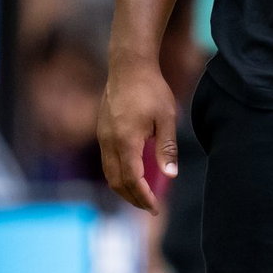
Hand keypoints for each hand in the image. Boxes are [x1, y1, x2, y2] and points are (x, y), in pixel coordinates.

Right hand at [97, 54, 176, 213]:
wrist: (128, 65)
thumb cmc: (151, 89)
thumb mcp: (167, 118)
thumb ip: (167, 148)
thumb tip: (170, 176)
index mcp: (126, 140)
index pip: (132, 179)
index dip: (143, 197)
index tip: (155, 208)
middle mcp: (109, 141)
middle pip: (116, 181)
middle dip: (132, 198)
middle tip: (149, 206)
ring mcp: (103, 135)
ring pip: (108, 172)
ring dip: (123, 188)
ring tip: (141, 194)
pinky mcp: (101, 129)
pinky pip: (106, 160)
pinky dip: (117, 173)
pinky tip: (131, 172)